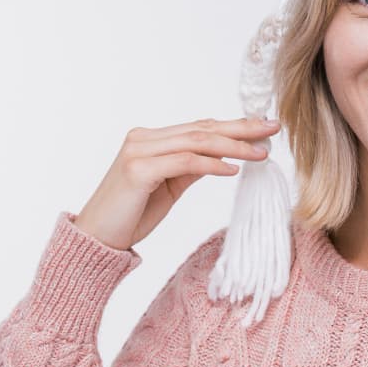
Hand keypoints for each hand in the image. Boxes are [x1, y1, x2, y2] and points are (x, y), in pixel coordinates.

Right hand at [73, 117, 281, 250]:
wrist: (95, 240)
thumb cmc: (130, 215)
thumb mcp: (169, 187)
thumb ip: (190, 168)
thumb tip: (222, 156)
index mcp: (150, 139)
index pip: (199, 127)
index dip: (233, 126)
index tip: (264, 128)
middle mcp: (142, 139)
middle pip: (201, 129)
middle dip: (240, 128)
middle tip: (272, 128)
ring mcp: (138, 152)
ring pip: (195, 142)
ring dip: (233, 146)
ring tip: (261, 152)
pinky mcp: (138, 170)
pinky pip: (184, 162)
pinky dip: (211, 164)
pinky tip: (233, 169)